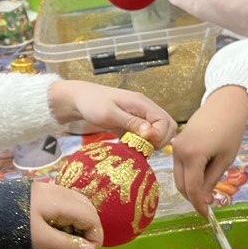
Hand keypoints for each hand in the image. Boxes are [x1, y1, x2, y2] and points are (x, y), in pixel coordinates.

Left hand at [30, 181, 102, 248]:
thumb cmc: (11, 225)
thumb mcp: (40, 239)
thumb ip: (67, 245)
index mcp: (62, 200)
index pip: (92, 218)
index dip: (95, 238)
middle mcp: (60, 191)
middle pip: (87, 210)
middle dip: (89, 231)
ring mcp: (50, 190)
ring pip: (76, 207)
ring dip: (78, 225)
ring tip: (69, 243)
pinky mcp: (40, 193)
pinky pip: (63, 206)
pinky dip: (67, 219)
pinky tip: (57, 231)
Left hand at [47, 80, 176, 146]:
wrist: (80, 100)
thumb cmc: (92, 104)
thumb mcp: (110, 114)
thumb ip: (131, 122)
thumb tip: (150, 132)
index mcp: (142, 103)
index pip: (165, 121)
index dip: (159, 135)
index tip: (144, 142)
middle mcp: (145, 109)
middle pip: (168, 126)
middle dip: (160, 141)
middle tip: (143, 148)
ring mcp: (141, 116)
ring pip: (160, 132)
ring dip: (153, 143)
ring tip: (137, 148)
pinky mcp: (135, 124)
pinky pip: (148, 136)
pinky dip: (144, 144)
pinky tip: (132, 148)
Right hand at [172, 85, 247, 214]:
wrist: (225, 104)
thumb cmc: (230, 130)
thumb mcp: (225, 159)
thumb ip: (212, 180)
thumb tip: (205, 199)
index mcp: (192, 156)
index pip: (192, 189)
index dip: (199, 205)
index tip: (207, 215)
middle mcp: (179, 152)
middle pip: (181, 185)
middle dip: (193, 197)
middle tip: (209, 204)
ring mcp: (176, 147)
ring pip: (179, 176)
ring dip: (191, 187)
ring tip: (209, 189)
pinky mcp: (177, 143)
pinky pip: (180, 166)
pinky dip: (189, 175)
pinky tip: (203, 175)